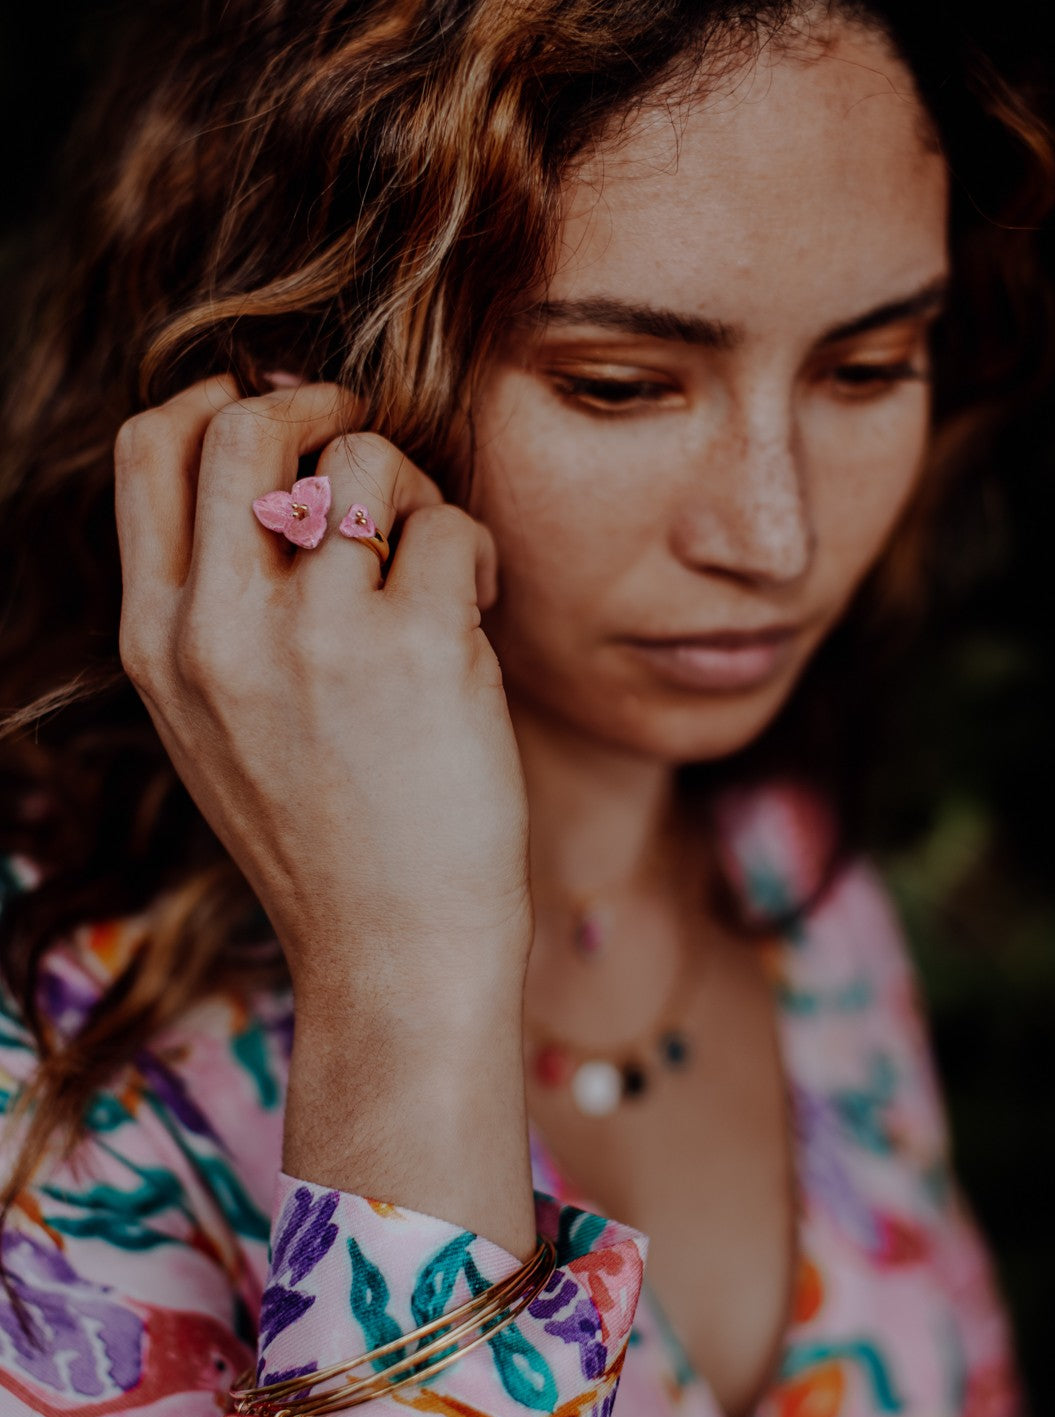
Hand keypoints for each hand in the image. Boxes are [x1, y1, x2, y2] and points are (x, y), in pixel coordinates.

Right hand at [114, 376, 532, 1021]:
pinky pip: (449, 525)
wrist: (394, 950)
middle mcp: (220, 628)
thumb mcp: (216, 724)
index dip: (216, 400)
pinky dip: (473, 549)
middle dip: (318, 405)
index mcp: (158, 642)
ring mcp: (317, 635)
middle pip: (246, 422)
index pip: (148, 449)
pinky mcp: (418, 650)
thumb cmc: (322, 836)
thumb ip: (218, 607)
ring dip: (413, 486)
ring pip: (365, 457)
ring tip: (433, 556)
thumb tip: (275, 472)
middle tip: (367, 439)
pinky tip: (477, 606)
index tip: (277, 412)